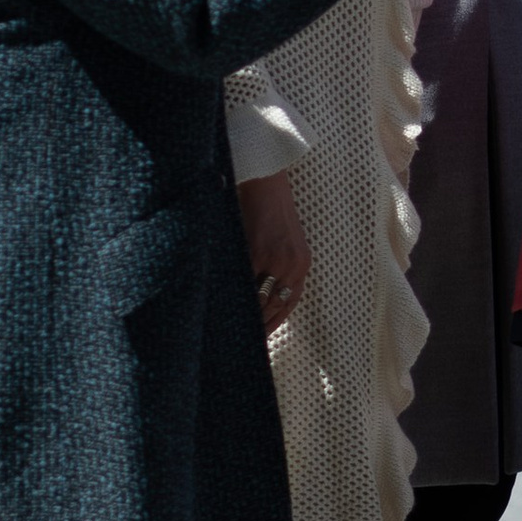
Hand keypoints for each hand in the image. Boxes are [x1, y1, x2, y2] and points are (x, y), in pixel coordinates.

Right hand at [238, 170, 310, 330]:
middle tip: (236, 341)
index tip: (257, 341)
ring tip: (225, 330)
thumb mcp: (281, 241)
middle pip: (273, 308)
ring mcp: (277, 260)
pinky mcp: (258, 252)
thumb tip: (255, 296)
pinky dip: (232, 295)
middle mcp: (294, 266)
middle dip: (255, 326)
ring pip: (259, 301)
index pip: (287, 305)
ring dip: (244, 316)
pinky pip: (243, 282)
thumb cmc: (267, 208)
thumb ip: (274, 267)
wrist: (263, 179)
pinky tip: (220, 306)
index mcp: (301, 264)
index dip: (271, 325)